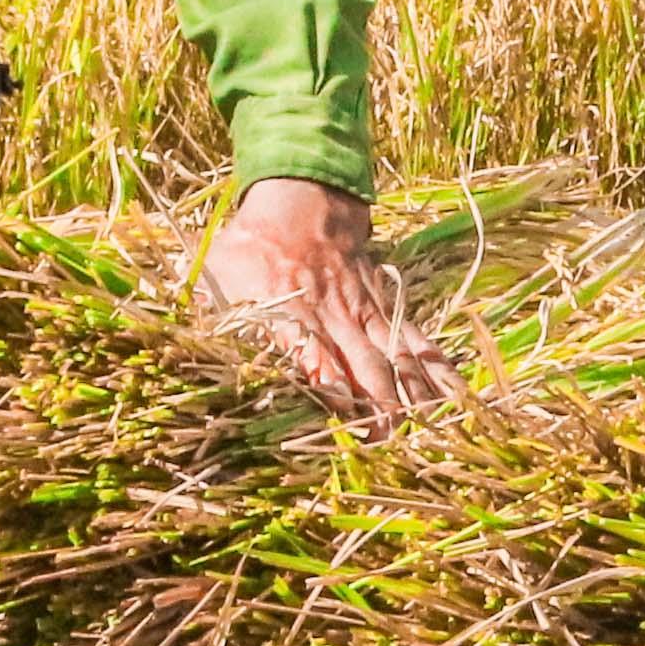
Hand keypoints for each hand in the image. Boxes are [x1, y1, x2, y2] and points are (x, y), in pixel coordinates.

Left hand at [200, 178, 454, 423]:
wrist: (303, 198)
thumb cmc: (251, 246)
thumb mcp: (218, 274)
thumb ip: (212, 315)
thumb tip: (186, 348)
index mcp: (291, 312)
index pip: (315, 354)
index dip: (330, 385)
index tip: (344, 418)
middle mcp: (335, 318)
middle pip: (366, 367)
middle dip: (382, 409)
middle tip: (394, 447)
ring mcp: (366, 314)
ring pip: (398, 359)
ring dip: (416, 396)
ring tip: (435, 433)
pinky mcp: (385, 310)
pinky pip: (417, 342)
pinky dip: (438, 370)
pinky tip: (458, 399)